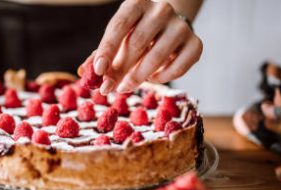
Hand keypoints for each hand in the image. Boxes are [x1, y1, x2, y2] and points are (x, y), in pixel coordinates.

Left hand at [83, 0, 202, 94]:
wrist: (168, 26)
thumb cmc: (135, 33)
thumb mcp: (117, 39)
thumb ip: (101, 55)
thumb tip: (84, 73)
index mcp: (137, 3)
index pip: (119, 25)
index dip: (107, 49)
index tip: (98, 71)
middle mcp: (161, 9)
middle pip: (138, 42)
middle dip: (121, 69)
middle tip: (109, 88)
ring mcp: (180, 26)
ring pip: (157, 56)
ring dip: (139, 76)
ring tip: (127, 85)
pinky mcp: (196, 43)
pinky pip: (178, 67)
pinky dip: (163, 78)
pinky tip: (153, 77)